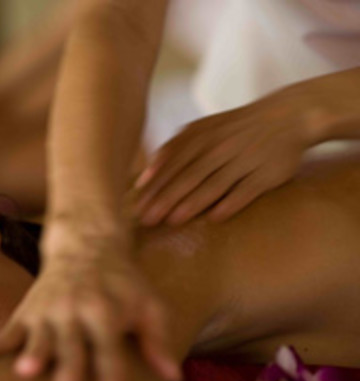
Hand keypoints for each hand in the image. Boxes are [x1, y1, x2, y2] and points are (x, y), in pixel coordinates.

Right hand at [0, 225, 180, 380]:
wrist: (86, 244)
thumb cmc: (123, 284)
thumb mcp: (148, 306)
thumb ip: (158, 341)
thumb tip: (174, 378)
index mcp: (106, 312)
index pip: (109, 350)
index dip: (109, 377)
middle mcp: (75, 312)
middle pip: (72, 347)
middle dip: (67, 372)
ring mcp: (47, 312)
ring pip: (37, 338)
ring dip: (31, 354)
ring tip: (22, 373)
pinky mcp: (26, 312)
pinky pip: (5, 331)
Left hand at [134, 90, 315, 225]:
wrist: (287, 116)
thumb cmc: (234, 130)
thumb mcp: (204, 130)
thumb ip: (175, 149)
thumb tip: (144, 177)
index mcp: (202, 135)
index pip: (172, 163)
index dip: (154, 185)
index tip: (136, 205)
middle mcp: (221, 146)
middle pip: (188, 175)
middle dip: (165, 198)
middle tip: (147, 219)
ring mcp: (245, 158)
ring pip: (214, 183)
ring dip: (192, 203)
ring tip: (173, 221)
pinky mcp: (267, 173)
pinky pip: (246, 190)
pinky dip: (231, 202)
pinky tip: (215, 218)